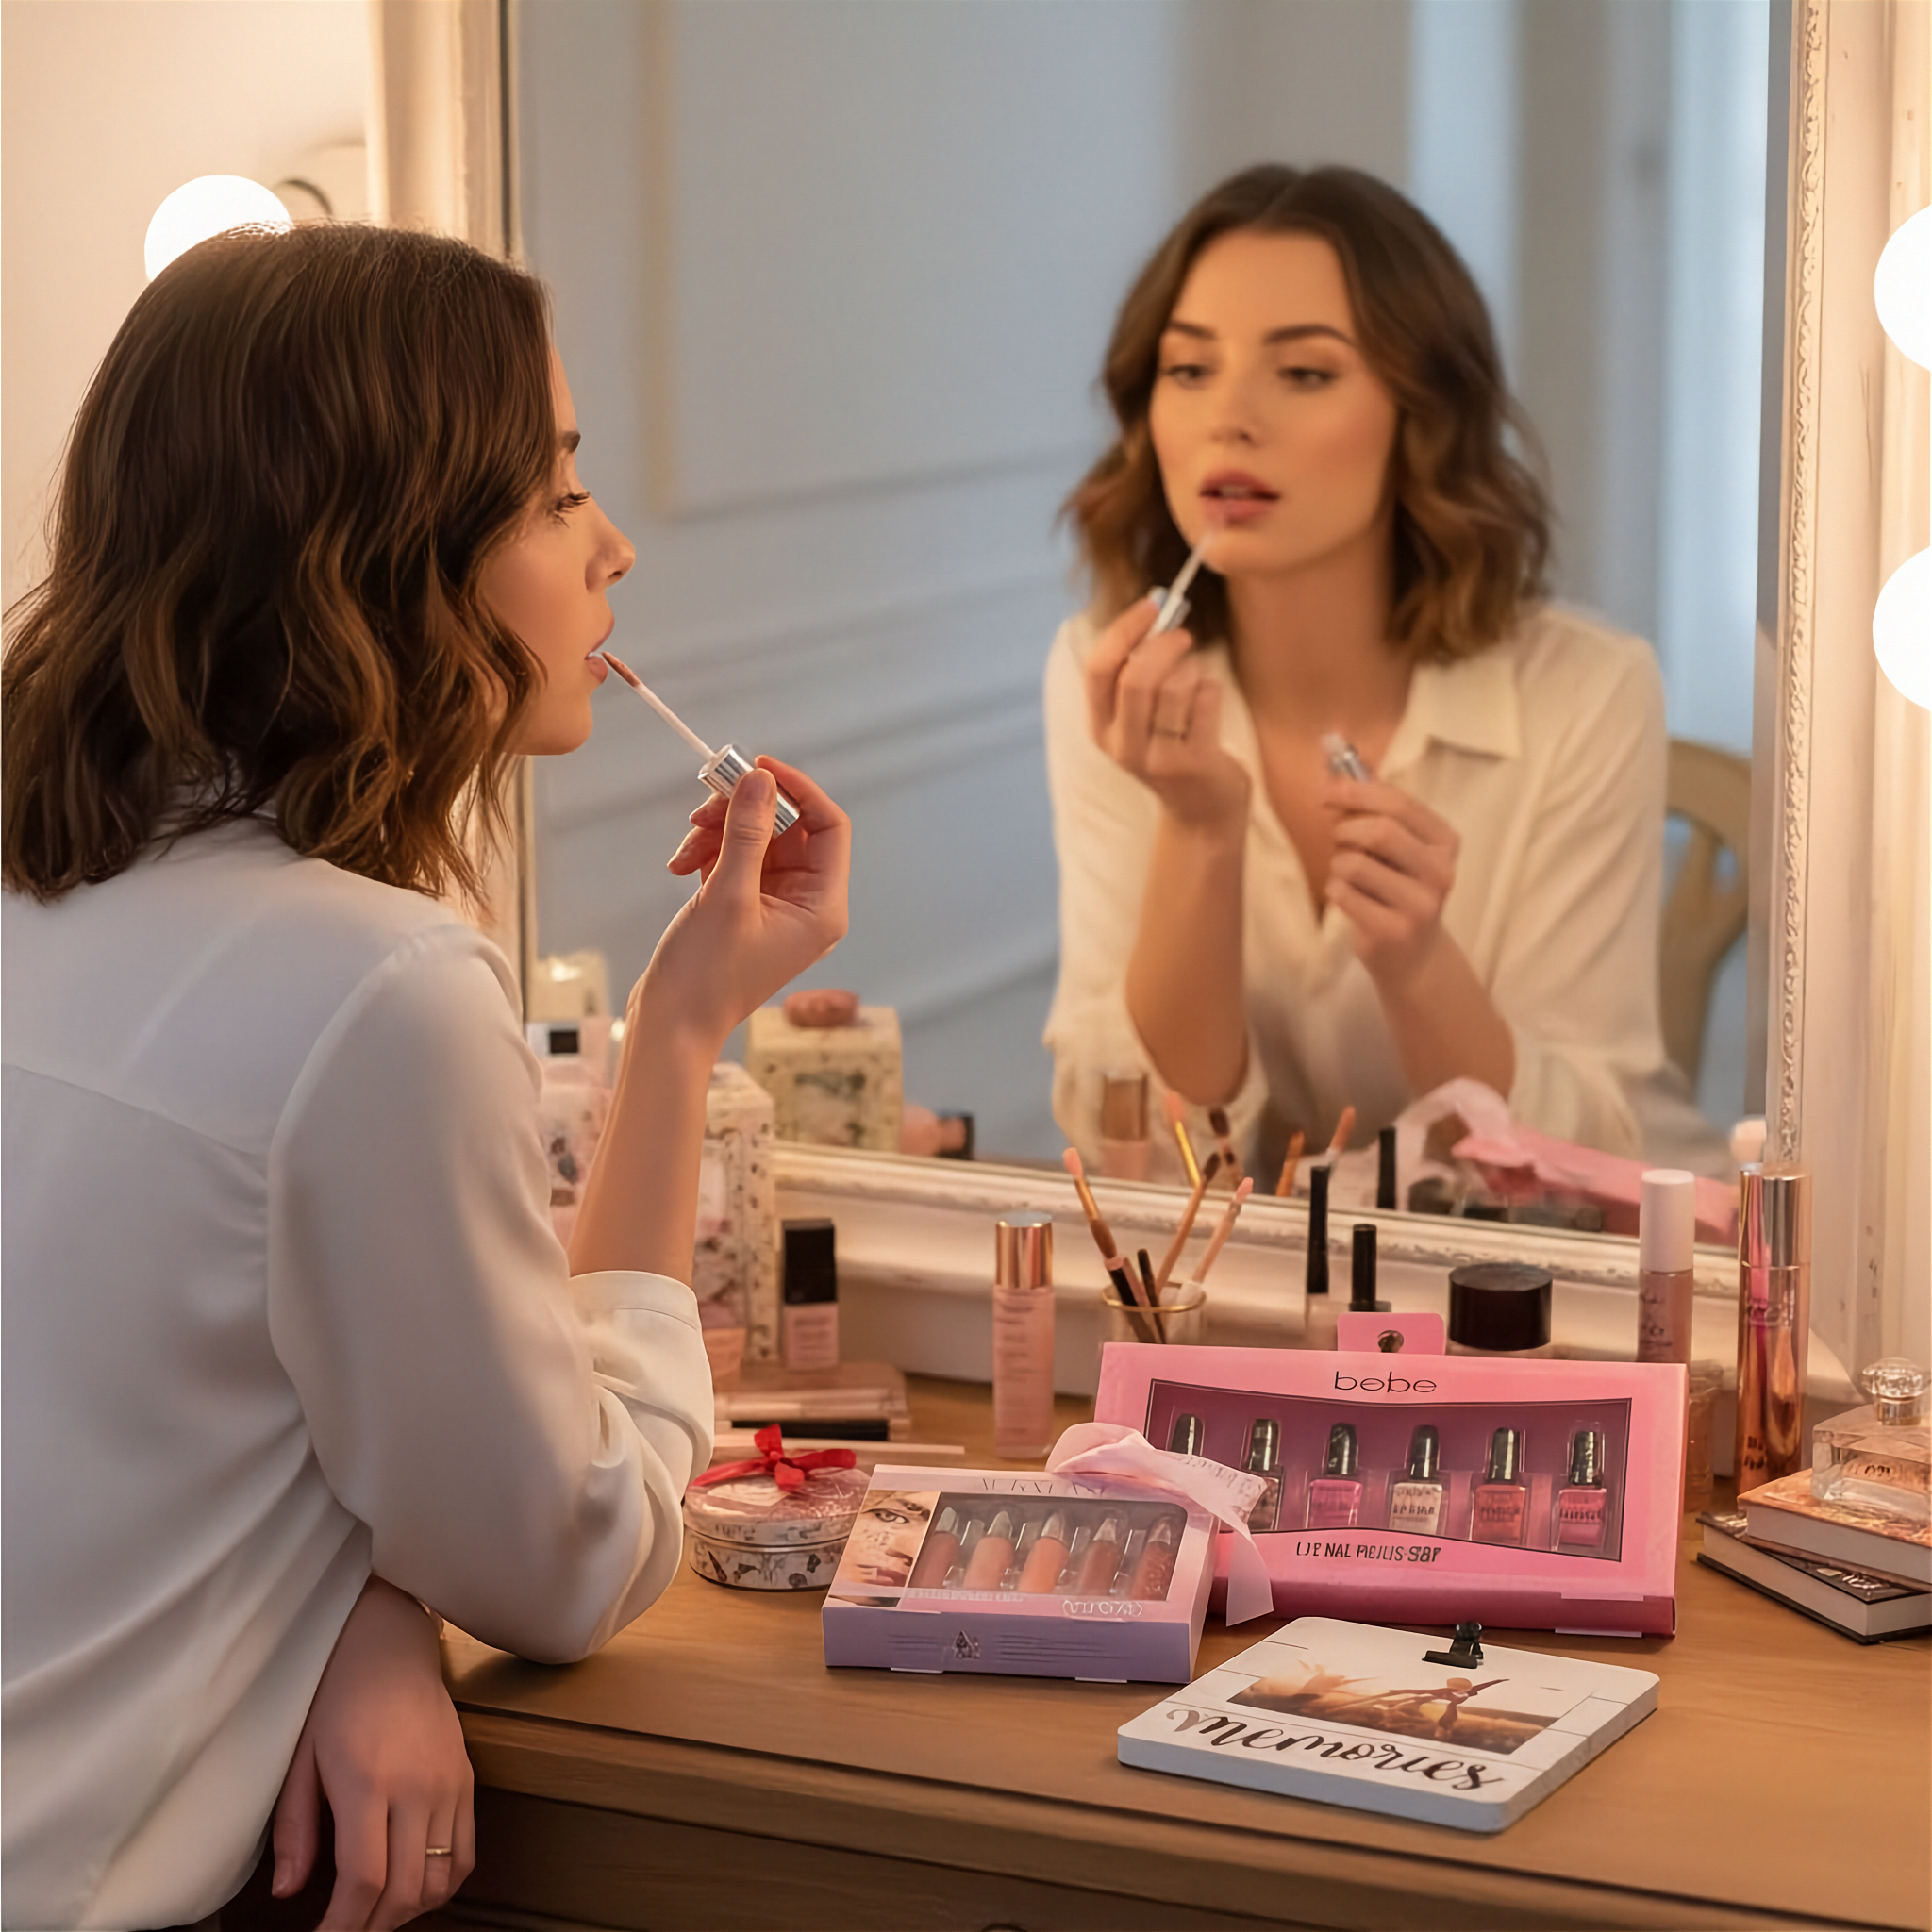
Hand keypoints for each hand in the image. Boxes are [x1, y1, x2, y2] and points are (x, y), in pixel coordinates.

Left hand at [272, 1577, 473, 1930]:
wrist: (389, 1645)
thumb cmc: (335, 1696)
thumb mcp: (301, 1759)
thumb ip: (295, 1829)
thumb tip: (286, 1892)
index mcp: (368, 1782)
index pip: (364, 1880)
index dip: (341, 1926)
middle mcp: (417, 1787)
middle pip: (404, 1890)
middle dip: (370, 1927)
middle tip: (343, 1930)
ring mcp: (449, 1784)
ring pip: (439, 1879)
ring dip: (406, 1911)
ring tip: (374, 1914)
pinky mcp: (467, 1779)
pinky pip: (465, 1853)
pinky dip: (442, 1884)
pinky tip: (413, 1888)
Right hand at [644, 756, 850, 1047]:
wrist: (672, 1023)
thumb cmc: (706, 976)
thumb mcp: (728, 895)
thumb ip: (747, 832)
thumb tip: (760, 780)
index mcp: (823, 907)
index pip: (829, 826)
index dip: (797, 789)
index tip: (757, 768)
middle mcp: (808, 904)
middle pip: (788, 827)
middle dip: (744, 811)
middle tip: (705, 802)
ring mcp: (776, 904)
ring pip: (756, 838)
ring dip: (719, 831)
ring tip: (686, 849)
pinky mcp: (746, 905)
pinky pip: (736, 857)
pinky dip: (709, 852)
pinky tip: (683, 865)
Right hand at [1083, 596, 1249, 833]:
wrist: (1202, 811)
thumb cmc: (1173, 747)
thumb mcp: (1140, 718)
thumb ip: (1136, 671)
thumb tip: (1156, 610)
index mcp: (1101, 728)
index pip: (1098, 669)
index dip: (1124, 630)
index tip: (1151, 605)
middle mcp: (1122, 746)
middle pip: (1135, 677)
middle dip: (1163, 645)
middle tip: (1184, 635)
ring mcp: (1157, 758)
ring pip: (1173, 688)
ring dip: (1191, 670)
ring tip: (1195, 679)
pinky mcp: (1193, 762)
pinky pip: (1205, 702)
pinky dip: (1212, 689)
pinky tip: (1209, 701)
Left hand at [1322, 774, 1460, 988]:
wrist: (1414, 957)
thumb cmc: (1397, 889)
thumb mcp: (1397, 847)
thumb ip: (1374, 805)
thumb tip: (1335, 760)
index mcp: (1444, 841)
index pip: (1400, 803)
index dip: (1356, 792)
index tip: (1326, 792)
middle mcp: (1441, 871)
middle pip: (1379, 831)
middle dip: (1345, 830)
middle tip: (1337, 839)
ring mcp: (1420, 904)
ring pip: (1355, 864)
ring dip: (1338, 864)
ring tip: (1348, 875)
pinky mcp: (1394, 930)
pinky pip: (1344, 894)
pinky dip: (1335, 890)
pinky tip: (1349, 899)